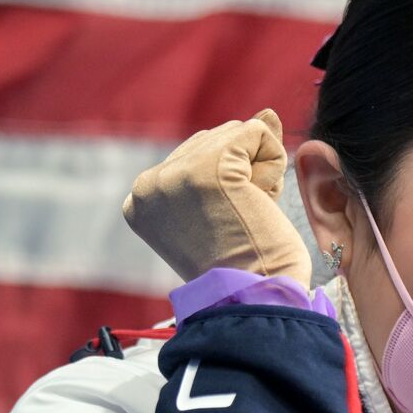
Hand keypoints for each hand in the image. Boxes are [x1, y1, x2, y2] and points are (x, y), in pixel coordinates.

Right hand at [123, 109, 310, 286]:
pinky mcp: (212, 164)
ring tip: (248, 215)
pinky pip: (259, 134)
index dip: (224, 187)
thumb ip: (238, 157)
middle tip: (239, 223)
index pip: (195, 157)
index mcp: (139, 200)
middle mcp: (149, 184)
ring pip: (237, 134)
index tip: (222, 228)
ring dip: (258, 171)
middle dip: (241, 174)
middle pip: (215, 140)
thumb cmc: (247, 267)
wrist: (255, 298)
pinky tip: (260, 201)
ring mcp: (177, 173)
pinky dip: (273, 164)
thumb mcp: (231, 205)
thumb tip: (267, 115)